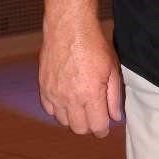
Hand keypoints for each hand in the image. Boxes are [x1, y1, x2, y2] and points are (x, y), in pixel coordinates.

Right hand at [38, 17, 121, 137]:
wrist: (69, 28)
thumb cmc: (93, 45)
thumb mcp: (112, 69)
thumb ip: (114, 96)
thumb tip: (115, 117)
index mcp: (90, 94)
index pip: (96, 126)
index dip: (103, 130)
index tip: (105, 128)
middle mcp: (70, 98)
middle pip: (79, 129)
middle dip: (89, 126)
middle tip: (95, 117)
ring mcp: (54, 94)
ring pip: (63, 121)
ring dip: (74, 118)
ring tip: (82, 106)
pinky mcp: (43, 87)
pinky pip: (49, 110)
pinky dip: (58, 110)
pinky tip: (67, 100)